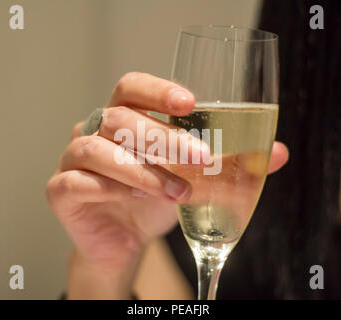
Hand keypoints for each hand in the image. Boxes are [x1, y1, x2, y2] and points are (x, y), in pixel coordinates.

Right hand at [45, 72, 288, 297]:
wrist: (125, 241)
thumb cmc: (157, 200)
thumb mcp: (195, 178)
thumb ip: (231, 163)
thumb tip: (279, 152)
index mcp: (124, 118)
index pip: (132, 87)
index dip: (158, 89)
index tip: (190, 102)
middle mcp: (93, 131)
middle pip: (119, 117)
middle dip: (163, 136)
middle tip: (201, 158)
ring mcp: (73, 159)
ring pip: (97, 149)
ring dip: (142, 170)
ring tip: (177, 190)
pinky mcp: (61, 190)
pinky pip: (77, 181)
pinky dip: (109, 188)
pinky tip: (135, 200)